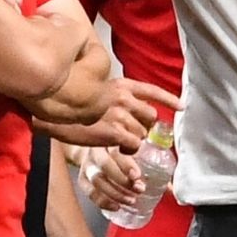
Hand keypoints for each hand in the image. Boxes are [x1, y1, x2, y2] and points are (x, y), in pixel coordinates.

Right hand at [36, 78, 181, 153]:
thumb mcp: (98, 91)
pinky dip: (129, 150)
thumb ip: (117, 97)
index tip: (182, 106)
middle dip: (144, 127)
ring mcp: (120, 115)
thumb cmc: (72, 103)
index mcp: (121, 85)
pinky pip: (133, 145)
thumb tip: (131, 109)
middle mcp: (124, 97)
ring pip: (141, 134)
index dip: (169, 99)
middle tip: (131, 132)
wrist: (54, 112)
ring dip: (133, 140)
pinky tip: (118, 148)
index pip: (151, 90)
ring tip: (118, 141)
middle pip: (150, 117)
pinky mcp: (114, 132)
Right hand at [77, 144, 145, 211]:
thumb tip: (170, 182)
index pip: (116, 149)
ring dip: (115, 193)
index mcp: (110, 138)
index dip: (126, 164)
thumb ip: (150, 153)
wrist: (94, 143)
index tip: (137, 175)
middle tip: (139, 189)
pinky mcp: (82, 178)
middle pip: (105, 165)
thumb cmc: (121, 145)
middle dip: (122, 180)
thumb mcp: (134, 142)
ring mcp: (87, 164)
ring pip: (97, 180)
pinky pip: (90, 192)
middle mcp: (97, 150)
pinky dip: (103, 202)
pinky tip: (116, 206)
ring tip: (131, 200)